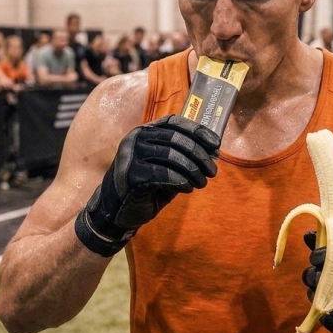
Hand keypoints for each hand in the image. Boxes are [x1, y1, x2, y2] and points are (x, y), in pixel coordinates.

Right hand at [74, 115, 219, 256]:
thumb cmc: (146, 187)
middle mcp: (136, 138)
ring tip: (202, 183)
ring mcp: (131, 155)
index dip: (198, 131)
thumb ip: (183, 156)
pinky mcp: (131, 174)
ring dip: (192, 170)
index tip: (215, 145)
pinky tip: (187, 188)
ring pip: (171, 156)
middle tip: (212, 171)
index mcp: (145, 131)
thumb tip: (212, 151)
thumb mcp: (166, 167)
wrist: (116, 210)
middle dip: (199, 155)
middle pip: (176, 139)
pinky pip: (162, 174)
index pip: (174, 122)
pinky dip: (180, 181)